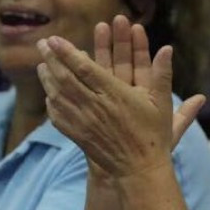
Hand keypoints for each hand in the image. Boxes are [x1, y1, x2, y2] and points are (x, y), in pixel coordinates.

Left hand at [36, 15, 204, 178]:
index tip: (55, 39)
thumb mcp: (162, 104)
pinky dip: (52, 102)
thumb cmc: (152, 135)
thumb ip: (163, 74)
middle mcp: (95, 107)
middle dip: (52, 59)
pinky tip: (49, 93)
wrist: (138, 170)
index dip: (68, 52)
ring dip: (48, 78)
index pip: (84, 69)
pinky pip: (58, 116)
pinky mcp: (78, 135)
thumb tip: (167, 47)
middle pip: (65, 78)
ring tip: (41, 64)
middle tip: (41, 44)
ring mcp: (83, 122)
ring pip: (59, 95)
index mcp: (114, 95)